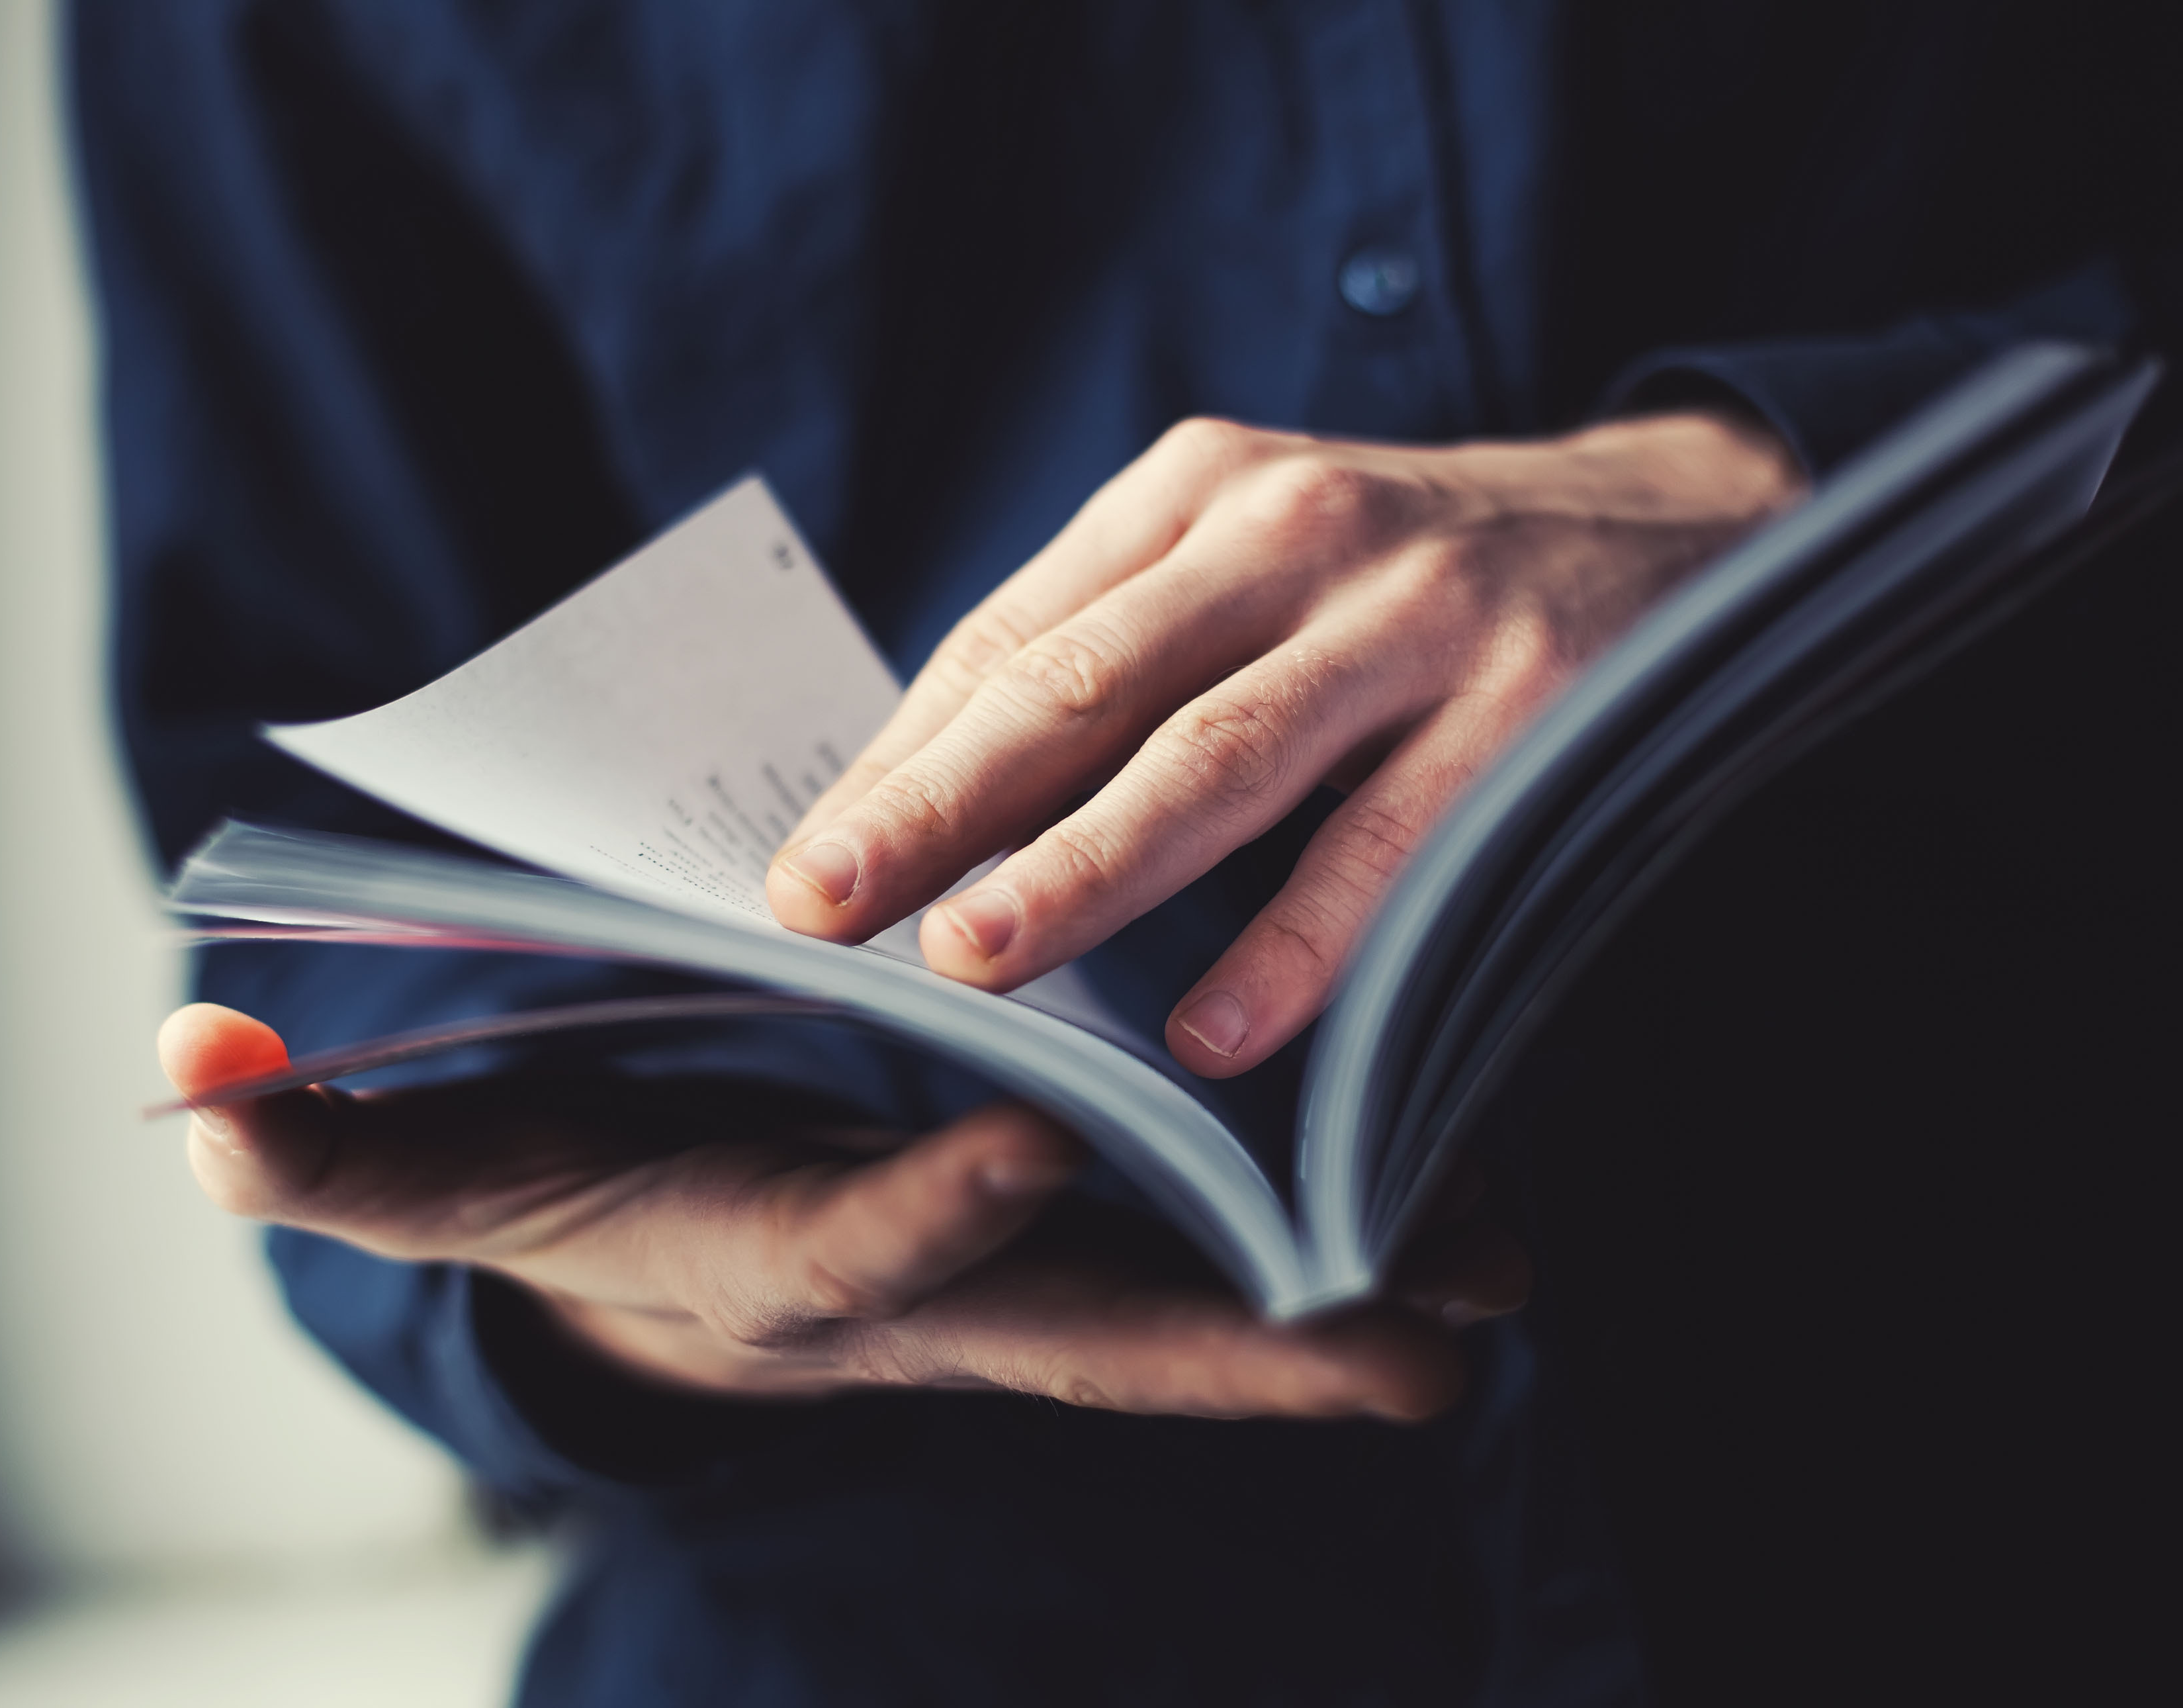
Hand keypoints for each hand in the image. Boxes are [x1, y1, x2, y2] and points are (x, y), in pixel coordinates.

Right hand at [159, 1003, 1526, 1419]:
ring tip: (1516, 1270)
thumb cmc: (563, 1204)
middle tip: (1424, 1332)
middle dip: (1241, 1348)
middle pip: (1093, 1345)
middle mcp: (914, 1305)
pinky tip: (1480, 1223)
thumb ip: (314, 1149)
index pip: (857, 1248)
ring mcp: (1002, 1303)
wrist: (647, 1282)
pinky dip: (1329, 1265)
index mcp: (770, 1260)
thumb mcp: (438, 1177)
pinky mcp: (1061, 1270)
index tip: (1031, 1133)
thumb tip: (181, 1084)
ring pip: (1192, 1331)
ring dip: (1342, 1314)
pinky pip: (1214, 1284)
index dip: (929, 1208)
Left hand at [766, 411, 1805, 1073]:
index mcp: (1192, 491)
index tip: (801, 874)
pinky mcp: (1529, 696)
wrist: (1672, 517)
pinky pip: (1392, 839)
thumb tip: (931, 817)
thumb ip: (1117, 657)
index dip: (899, 765)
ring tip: (974, 958)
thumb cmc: (1403, 586)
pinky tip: (1216, 1035)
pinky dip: (1301, 940)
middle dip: (937, 808)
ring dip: (1088, 866)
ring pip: (1217, 753)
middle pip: (1080, 686)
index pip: (1009, 642)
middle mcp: (1288, 527)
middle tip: (823, 909)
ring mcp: (1413, 609)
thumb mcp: (1251, 566)